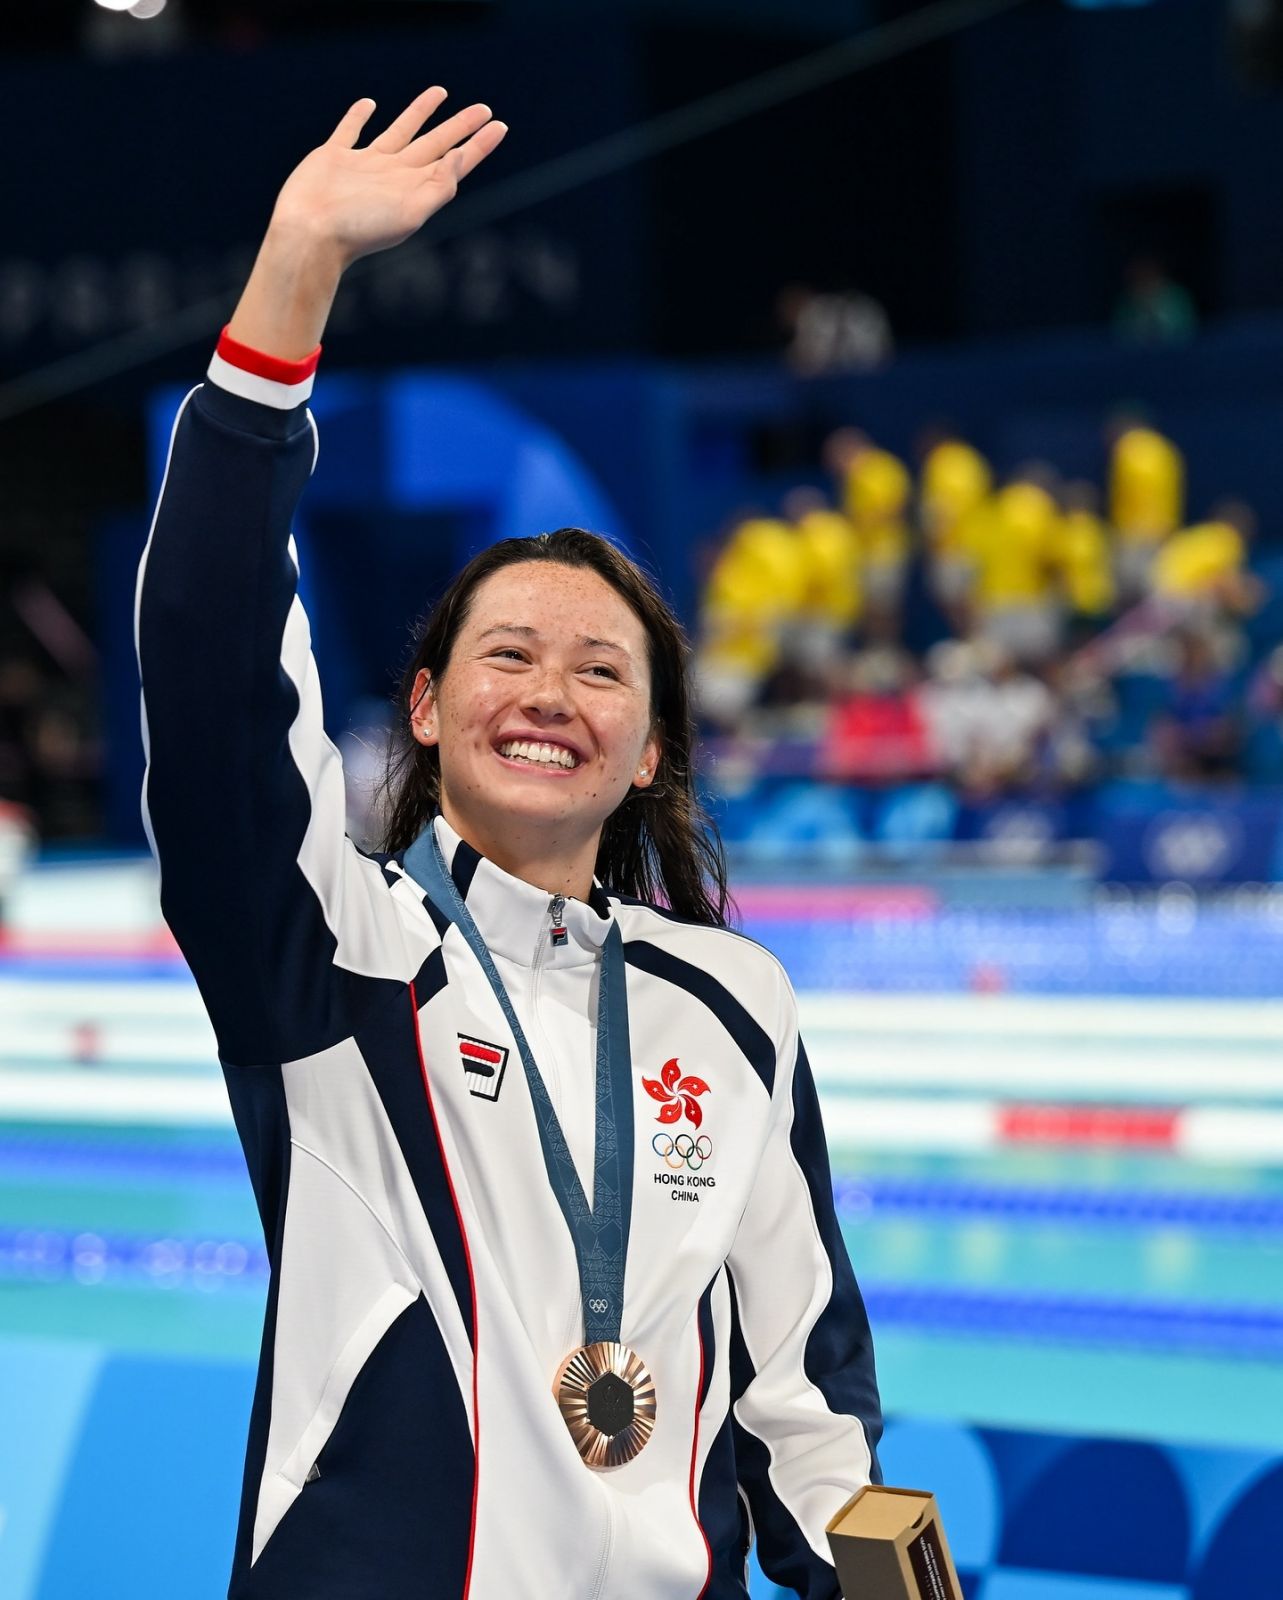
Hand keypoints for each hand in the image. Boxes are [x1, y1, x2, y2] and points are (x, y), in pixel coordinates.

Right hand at [226, 88, 506, 358]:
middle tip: (483, 109)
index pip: (455, 162)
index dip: (478, 145)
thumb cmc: (361, 229)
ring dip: (420, 113)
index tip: (499, 125)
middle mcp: (394, 175)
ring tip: (440, 92)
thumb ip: (438, 186)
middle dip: (459, 127)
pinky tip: (369, 105)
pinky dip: (359, 117)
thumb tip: (458, 157)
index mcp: (414, 189)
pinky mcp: (334, 157)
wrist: (311, 234)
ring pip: (400, 131)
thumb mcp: (411, 212)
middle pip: (435, 144)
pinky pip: (350, 130)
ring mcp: (364, 165)